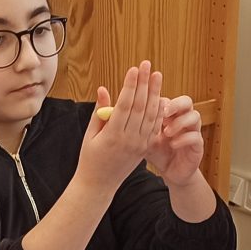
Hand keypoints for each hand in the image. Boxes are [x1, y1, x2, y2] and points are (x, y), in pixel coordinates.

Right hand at [77, 63, 160, 192]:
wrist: (99, 184)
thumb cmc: (90, 159)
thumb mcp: (90, 135)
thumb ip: (99, 112)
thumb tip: (103, 89)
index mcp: (113, 135)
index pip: (125, 104)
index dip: (130, 85)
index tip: (133, 69)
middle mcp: (129, 139)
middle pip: (140, 106)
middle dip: (144, 83)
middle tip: (147, 65)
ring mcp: (139, 144)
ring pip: (151, 114)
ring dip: (155, 93)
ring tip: (156, 76)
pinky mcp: (145, 148)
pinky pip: (154, 126)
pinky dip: (158, 111)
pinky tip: (160, 96)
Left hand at [145, 92, 203, 187]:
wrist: (171, 172)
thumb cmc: (157, 153)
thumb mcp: (145, 138)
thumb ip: (136, 126)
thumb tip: (114, 112)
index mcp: (171, 115)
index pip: (169, 100)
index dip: (162, 101)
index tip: (150, 106)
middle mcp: (184, 120)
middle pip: (187, 102)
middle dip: (176, 104)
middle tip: (164, 112)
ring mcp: (193, 131)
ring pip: (194, 117)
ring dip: (180, 122)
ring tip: (167, 132)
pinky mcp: (198, 145)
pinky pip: (195, 137)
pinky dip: (184, 139)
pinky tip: (173, 144)